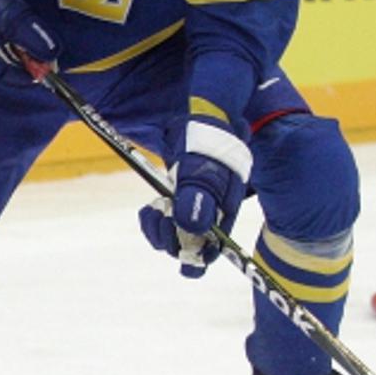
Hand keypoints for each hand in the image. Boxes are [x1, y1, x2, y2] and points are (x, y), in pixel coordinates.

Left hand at [138, 122, 251, 277]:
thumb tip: (190, 225)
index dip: (191, 256)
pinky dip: (153, 220)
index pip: (209, 252)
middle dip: (169, 239)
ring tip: (154, 210)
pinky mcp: (180, 203)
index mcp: (225, 212)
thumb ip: (199, 193)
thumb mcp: (202, 164)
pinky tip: (150, 209)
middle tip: (160, 214)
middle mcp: (211, 216)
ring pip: (173, 237)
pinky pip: (163, 223)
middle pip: (188, 248)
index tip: (174, 240)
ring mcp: (195, 209)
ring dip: (159, 230)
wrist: (204, 118)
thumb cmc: (206, 140)